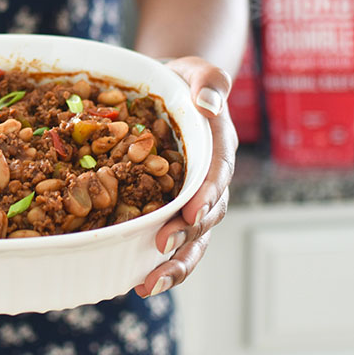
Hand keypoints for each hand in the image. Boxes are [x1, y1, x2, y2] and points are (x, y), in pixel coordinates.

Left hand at [134, 56, 237, 297]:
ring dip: (174, 263)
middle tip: (160, 255)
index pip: (216, 174)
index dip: (206, 196)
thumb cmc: (181, 79)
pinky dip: (157, 260)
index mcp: (217, 147)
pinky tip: (137, 279)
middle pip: (206, 217)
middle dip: (186, 239)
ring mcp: (190, 197)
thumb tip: (209, 102)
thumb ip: (209, 80)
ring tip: (148, 285)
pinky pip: (169, 236)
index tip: (191, 213)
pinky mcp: (169, 207)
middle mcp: (208, 179)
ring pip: (191, 237)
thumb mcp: (196, 69)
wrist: (168, 89)